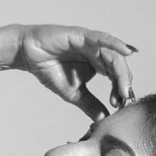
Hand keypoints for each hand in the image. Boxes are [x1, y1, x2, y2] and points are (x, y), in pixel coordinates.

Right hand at [0, 23, 137, 119]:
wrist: (28, 55)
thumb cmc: (49, 69)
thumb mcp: (73, 93)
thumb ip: (90, 104)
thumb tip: (104, 120)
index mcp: (98, 64)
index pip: (116, 77)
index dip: (120, 91)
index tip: (120, 106)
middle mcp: (99, 52)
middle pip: (119, 67)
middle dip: (124, 83)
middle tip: (126, 98)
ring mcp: (92, 43)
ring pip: (113, 55)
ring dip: (121, 70)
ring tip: (124, 87)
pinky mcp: (83, 35)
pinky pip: (102, 39)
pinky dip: (115, 44)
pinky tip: (127, 51)